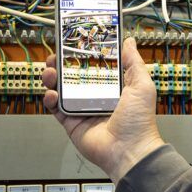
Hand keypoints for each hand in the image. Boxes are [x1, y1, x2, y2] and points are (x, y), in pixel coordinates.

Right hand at [42, 37, 164, 183]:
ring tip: (50, 72)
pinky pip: (55, 108)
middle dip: (62, 64)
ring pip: (61, 89)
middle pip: (72, 76)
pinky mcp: (71, 123)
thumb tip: (129, 41)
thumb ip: (134, 62)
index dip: (82, 54)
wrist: (129, 150)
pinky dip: (49, 99)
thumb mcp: (141, 85)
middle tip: (56, 56)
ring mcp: (82, 109)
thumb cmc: (139, 121)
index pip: (93, 65)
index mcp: (112, 87)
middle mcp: (95, 97)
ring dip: (52, 78)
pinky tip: (51, 93)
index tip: (74, 43)